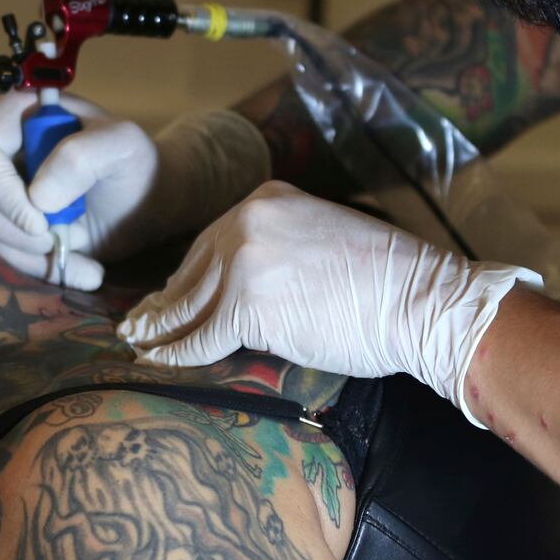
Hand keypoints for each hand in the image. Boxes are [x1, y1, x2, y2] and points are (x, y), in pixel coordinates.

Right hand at [0, 90, 151, 290]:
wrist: (144, 201)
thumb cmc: (132, 163)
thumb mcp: (122, 145)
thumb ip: (83, 156)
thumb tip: (38, 197)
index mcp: (15, 116)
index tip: (40, 220)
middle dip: (17, 233)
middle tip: (63, 240)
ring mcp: (0, 194)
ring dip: (32, 257)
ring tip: (85, 259)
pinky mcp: (10, 227)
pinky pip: (5, 256)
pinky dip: (42, 271)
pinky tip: (83, 271)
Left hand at [117, 182, 539, 423]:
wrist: (420, 300)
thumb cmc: (386, 280)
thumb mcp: (319, 238)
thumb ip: (274, 250)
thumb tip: (236, 288)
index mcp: (265, 199)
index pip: (211, 241)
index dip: (188, 274)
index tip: (169, 292)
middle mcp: (246, 222)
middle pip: (192, 269)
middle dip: (167, 300)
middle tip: (141, 320)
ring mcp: (243, 262)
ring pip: (188, 303)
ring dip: (159, 327)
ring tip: (138, 340)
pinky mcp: (245, 307)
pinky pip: (199, 336)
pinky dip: (175, 352)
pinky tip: (156, 360)